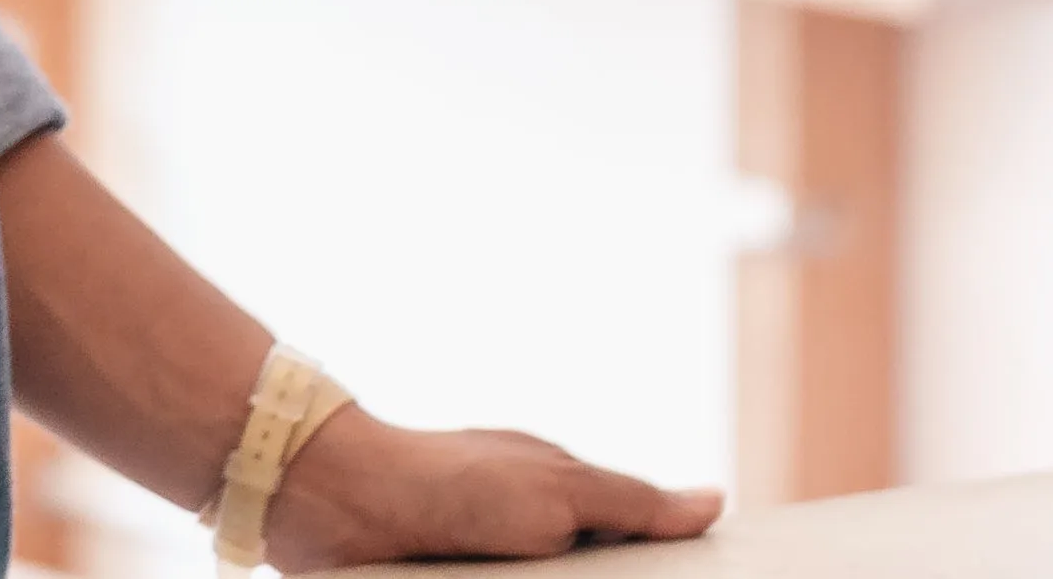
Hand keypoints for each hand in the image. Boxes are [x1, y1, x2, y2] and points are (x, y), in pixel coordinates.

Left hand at [263, 409, 722, 565]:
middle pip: (601, 572)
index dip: (670, 571)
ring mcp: (498, 569)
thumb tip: (715, 500)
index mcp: (566, 504)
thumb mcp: (556, 491)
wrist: (336, 503)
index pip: (640, 549)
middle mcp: (535, 538)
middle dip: (619, 578)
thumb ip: (633, 503)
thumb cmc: (449, 483)